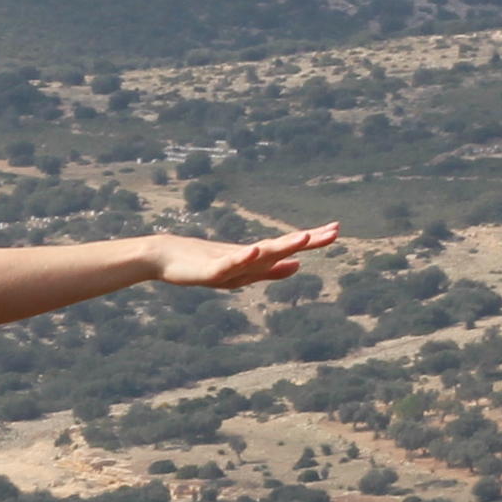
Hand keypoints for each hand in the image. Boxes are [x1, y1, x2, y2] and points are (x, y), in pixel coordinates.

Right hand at [158, 224, 338, 290]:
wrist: (164, 257)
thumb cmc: (202, 263)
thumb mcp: (242, 272)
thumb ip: (270, 269)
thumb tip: (299, 265)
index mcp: (256, 258)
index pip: (289, 247)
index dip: (313, 239)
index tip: (336, 229)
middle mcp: (247, 256)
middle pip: (282, 246)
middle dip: (307, 240)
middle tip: (334, 230)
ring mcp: (229, 262)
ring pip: (261, 253)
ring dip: (283, 245)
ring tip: (303, 239)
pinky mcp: (211, 269)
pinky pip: (230, 263)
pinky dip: (243, 257)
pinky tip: (254, 251)